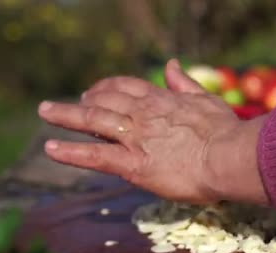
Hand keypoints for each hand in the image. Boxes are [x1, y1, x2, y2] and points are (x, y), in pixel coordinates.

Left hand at [38, 60, 267, 204]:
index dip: (109, 86)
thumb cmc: (224, 131)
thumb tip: (171, 65)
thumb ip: (185, 83)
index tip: (98, 89)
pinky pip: (96, 156)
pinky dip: (71, 152)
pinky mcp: (134, 164)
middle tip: (70, 103)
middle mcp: (143, 115)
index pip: (127, 87)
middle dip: (84, 99)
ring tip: (47, 112)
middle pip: (105, 100)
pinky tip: (53, 148)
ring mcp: (136, 138)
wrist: (228, 156)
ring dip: (66, 115)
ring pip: (94, 120)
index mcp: (162, 100)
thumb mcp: (206, 99)